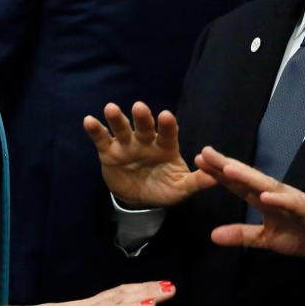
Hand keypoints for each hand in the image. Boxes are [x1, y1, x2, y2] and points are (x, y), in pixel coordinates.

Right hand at [84, 102, 214, 207]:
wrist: (139, 198)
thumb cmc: (164, 188)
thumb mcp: (180, 188)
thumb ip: (196, 182)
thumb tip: (216, 177)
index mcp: (165, 146)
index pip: (168, 133)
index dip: (167, 125)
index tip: (166, 115)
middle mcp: (146, 140)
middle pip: (145, 126)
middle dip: (142, 117)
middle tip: (139, 107)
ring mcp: (127, 144)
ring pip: (122, 128)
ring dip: (117, 118)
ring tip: (110, 108)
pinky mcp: (109, 151)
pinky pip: (102, 138)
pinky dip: (95, 129)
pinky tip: (89, 121)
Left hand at [195, 147, 304, 257]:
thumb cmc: (297, 232)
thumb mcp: (264, 238)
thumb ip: (240, 235)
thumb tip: (213, 236)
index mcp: (261, 198)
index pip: (236, 183)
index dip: (217, 173)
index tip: (199, 160)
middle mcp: (272, 193)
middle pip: (246, 177)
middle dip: (226, 165)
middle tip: (206, 153)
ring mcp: (288, 199)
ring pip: (265, 185)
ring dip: (247, 176)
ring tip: (228, 169)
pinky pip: (290, 203)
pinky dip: (278, 198)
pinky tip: (265, 195)